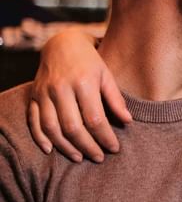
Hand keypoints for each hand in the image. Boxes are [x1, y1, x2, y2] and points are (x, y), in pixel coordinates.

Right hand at [27, 28, 131, 161]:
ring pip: (51, 127)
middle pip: (72, 127)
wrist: (62, 43)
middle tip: (98, 158)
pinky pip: (33, 121)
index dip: (105, 137)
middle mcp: (61, 89)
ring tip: (79, 157)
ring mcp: (44, 93)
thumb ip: (116, 99)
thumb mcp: (107, 74)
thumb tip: (128, 121)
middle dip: (87, 146)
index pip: (95, 118)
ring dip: (65, 146)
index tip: (114, 148)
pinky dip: (40, 138)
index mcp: (83, 83)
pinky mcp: (33, 96)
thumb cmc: (90, 61)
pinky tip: (51, 150)